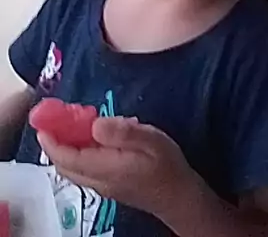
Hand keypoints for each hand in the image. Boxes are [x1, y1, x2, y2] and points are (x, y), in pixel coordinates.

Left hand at [38, 116, 192, 216]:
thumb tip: (95, 124)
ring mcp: (101, 186)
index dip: (51, 139)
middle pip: (64, 165)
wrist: (179, 197)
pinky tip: (92, 136)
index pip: (67, 156)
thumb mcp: (152, 140)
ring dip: (65, 147)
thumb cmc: (167, 165)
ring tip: (72, 122)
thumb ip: (124, 132)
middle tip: (54, 117)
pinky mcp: (107, 185)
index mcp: (106, 168)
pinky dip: (77, 152)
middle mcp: (97, 180)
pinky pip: (82, 169)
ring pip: (71, 169)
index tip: (43, 120)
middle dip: (54, 142)